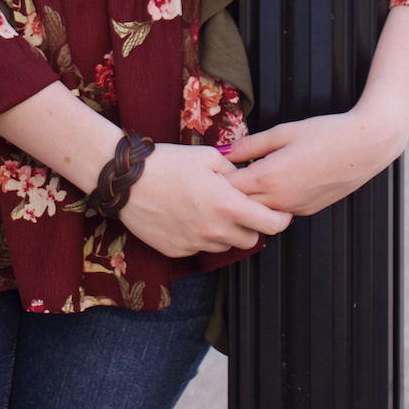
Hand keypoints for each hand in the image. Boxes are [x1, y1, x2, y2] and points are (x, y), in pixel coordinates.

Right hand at [0, 82, 289, 257]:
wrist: (128, 181)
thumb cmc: (167, 163)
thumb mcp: (206, 157)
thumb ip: (232, 171)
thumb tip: (244, 177)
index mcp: (228, 206)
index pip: (270, 225)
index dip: (280, 219)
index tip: (280, 213)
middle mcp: (215, 231)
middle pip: (250, 239)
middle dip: (251, 225)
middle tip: (240, 207)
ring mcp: (196, 244)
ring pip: (225, 245)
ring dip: (226, 231)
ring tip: (209, 208)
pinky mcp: (178, 252)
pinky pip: (200, 248)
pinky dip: (201, 235)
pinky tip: (188, 215)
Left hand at [222, 109, 402, 216]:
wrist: (365, 146)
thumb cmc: (326, 133)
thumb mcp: (283, 132)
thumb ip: (251, 144)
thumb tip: (226, 152)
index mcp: (270, 177)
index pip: (229, 189)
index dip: (218, 178)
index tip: (213, 168)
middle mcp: (281, 200)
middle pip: (241, 205)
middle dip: (230, 192)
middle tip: (223, 176)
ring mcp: (296, 209)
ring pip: (260, 212)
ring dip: (250, 200)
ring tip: (247, 177)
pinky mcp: (308, 210)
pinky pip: (280, 210)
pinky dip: (270, 201)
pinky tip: (273, 182)